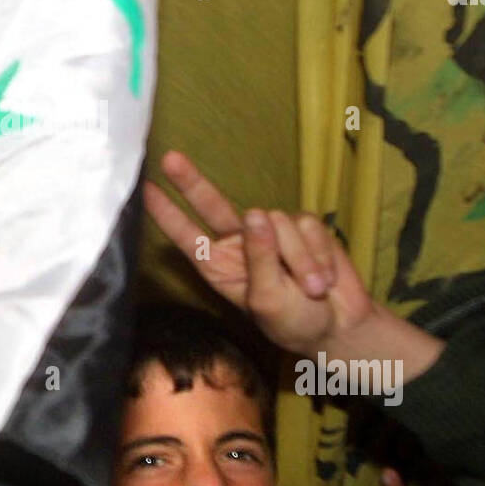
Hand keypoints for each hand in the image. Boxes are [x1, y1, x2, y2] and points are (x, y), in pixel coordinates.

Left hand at [145, 150, 375, 357]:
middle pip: (213, 205)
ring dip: (299, 260)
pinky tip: (324, 278)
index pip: (188, 236)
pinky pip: (308, 227)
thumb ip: (260, 259)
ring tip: (311, 290)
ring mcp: (271, 231)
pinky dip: (318, 255)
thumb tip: (256, 214)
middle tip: (171, 160)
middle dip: (192, 183)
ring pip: (277, 222)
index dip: (167, 214)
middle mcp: (240, 244)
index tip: (144, 189)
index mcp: (220, 266)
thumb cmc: (294, 322)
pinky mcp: (303, 226)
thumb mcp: (269, 300)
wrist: (339, 326)